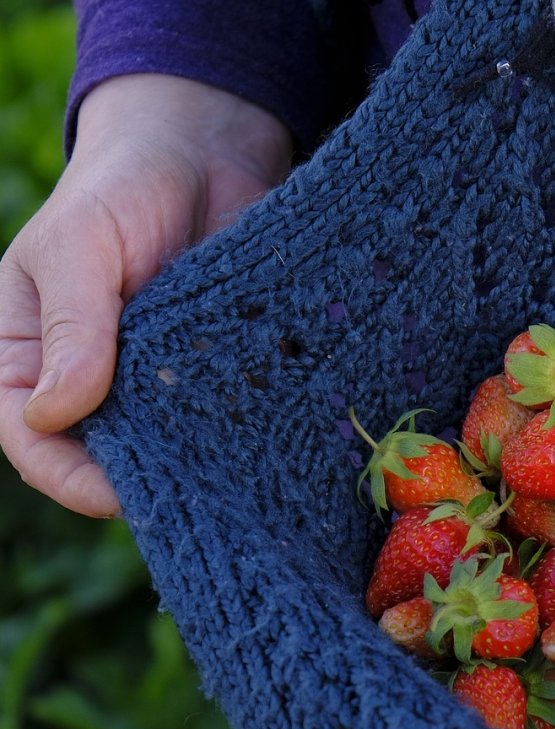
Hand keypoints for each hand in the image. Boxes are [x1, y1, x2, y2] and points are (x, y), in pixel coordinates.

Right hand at [0, 73, 291, 515]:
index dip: (68, 478)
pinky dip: (244, 431)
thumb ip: (72, 324)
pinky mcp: (215, 374)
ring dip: (199, 463)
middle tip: (191, 494)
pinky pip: (226, 418)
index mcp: (34, 356)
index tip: (117, 496)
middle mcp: (95, 381)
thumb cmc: (121, 189)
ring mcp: (158, 383)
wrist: (204, 155)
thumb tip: (53, 413)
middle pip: (106, 457)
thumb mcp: (79, 245)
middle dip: (143, 480)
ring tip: (234, 472)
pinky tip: (270, 435)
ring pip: (172, 447)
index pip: (33, 440)